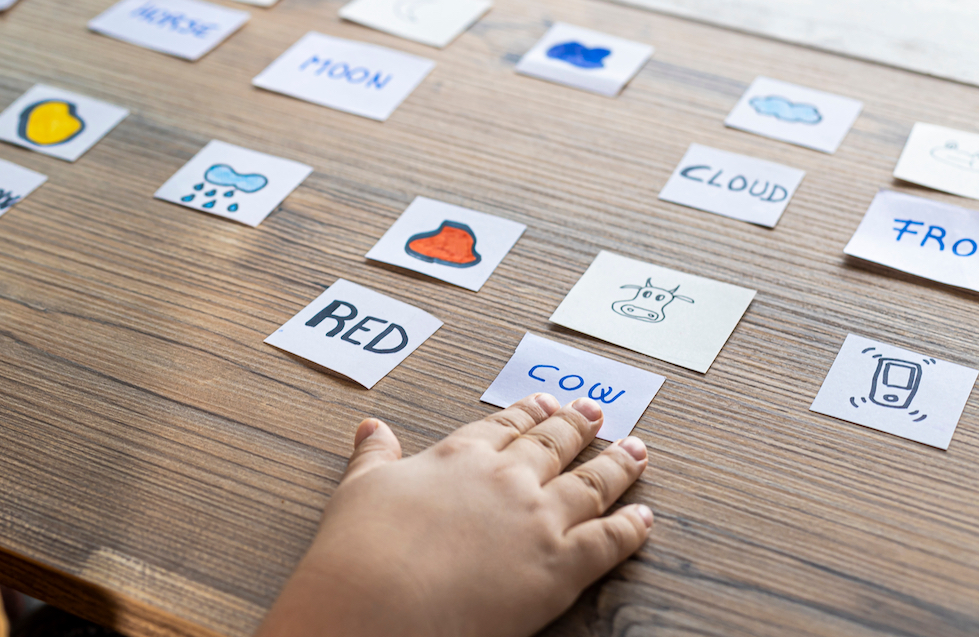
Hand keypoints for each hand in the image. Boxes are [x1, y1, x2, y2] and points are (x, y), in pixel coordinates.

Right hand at [256, 394, 651, 636]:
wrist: (378, 603)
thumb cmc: (362, 550)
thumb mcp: (360, 490)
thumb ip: (375, 455)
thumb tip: (372, 426)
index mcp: (460, 456)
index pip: (503, 426)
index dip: (527, 413)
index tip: (545, 402)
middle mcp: (506, 479)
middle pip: (553, 445)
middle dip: (578, 426)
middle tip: (596, 411)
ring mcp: (537, 520)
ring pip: (591, 483)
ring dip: (618, 465)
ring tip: (637, 449)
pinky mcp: (560, 567)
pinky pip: (608, 541)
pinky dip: (632, 528)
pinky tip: (645, 517)